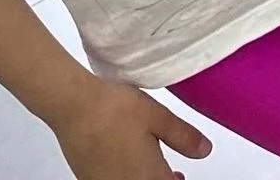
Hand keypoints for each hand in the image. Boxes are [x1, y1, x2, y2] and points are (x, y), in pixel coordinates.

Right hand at [49, 76, 210, 179]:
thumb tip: (204, 151)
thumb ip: (184, 137)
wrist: (75, 106)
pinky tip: (128, 162)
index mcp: (149, 176)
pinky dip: (125, 176)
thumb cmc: (117, 110)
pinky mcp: (88, 178)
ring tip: (154, 167)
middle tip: (175, 175)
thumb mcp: (159, 117)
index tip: (181, 176)